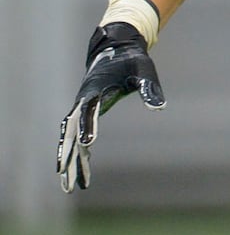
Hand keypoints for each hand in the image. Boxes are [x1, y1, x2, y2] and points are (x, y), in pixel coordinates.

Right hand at [57, 22, 164, 191]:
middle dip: (67, 154)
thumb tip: (159, 107)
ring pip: (69, 139)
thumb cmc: (132, 60)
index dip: (87, 126)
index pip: (88, 111)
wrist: (117, 48)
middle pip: (70, 131)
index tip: (88, 143)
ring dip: (69, 160)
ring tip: (70, 186)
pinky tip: (82, 173)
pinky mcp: (86, 113)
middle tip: (65, 177)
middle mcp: (83, 101)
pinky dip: (79, 154)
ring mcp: (81, 108)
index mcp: (96, 90)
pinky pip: (77, 137)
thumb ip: (149, 88)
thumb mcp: (143, 70)